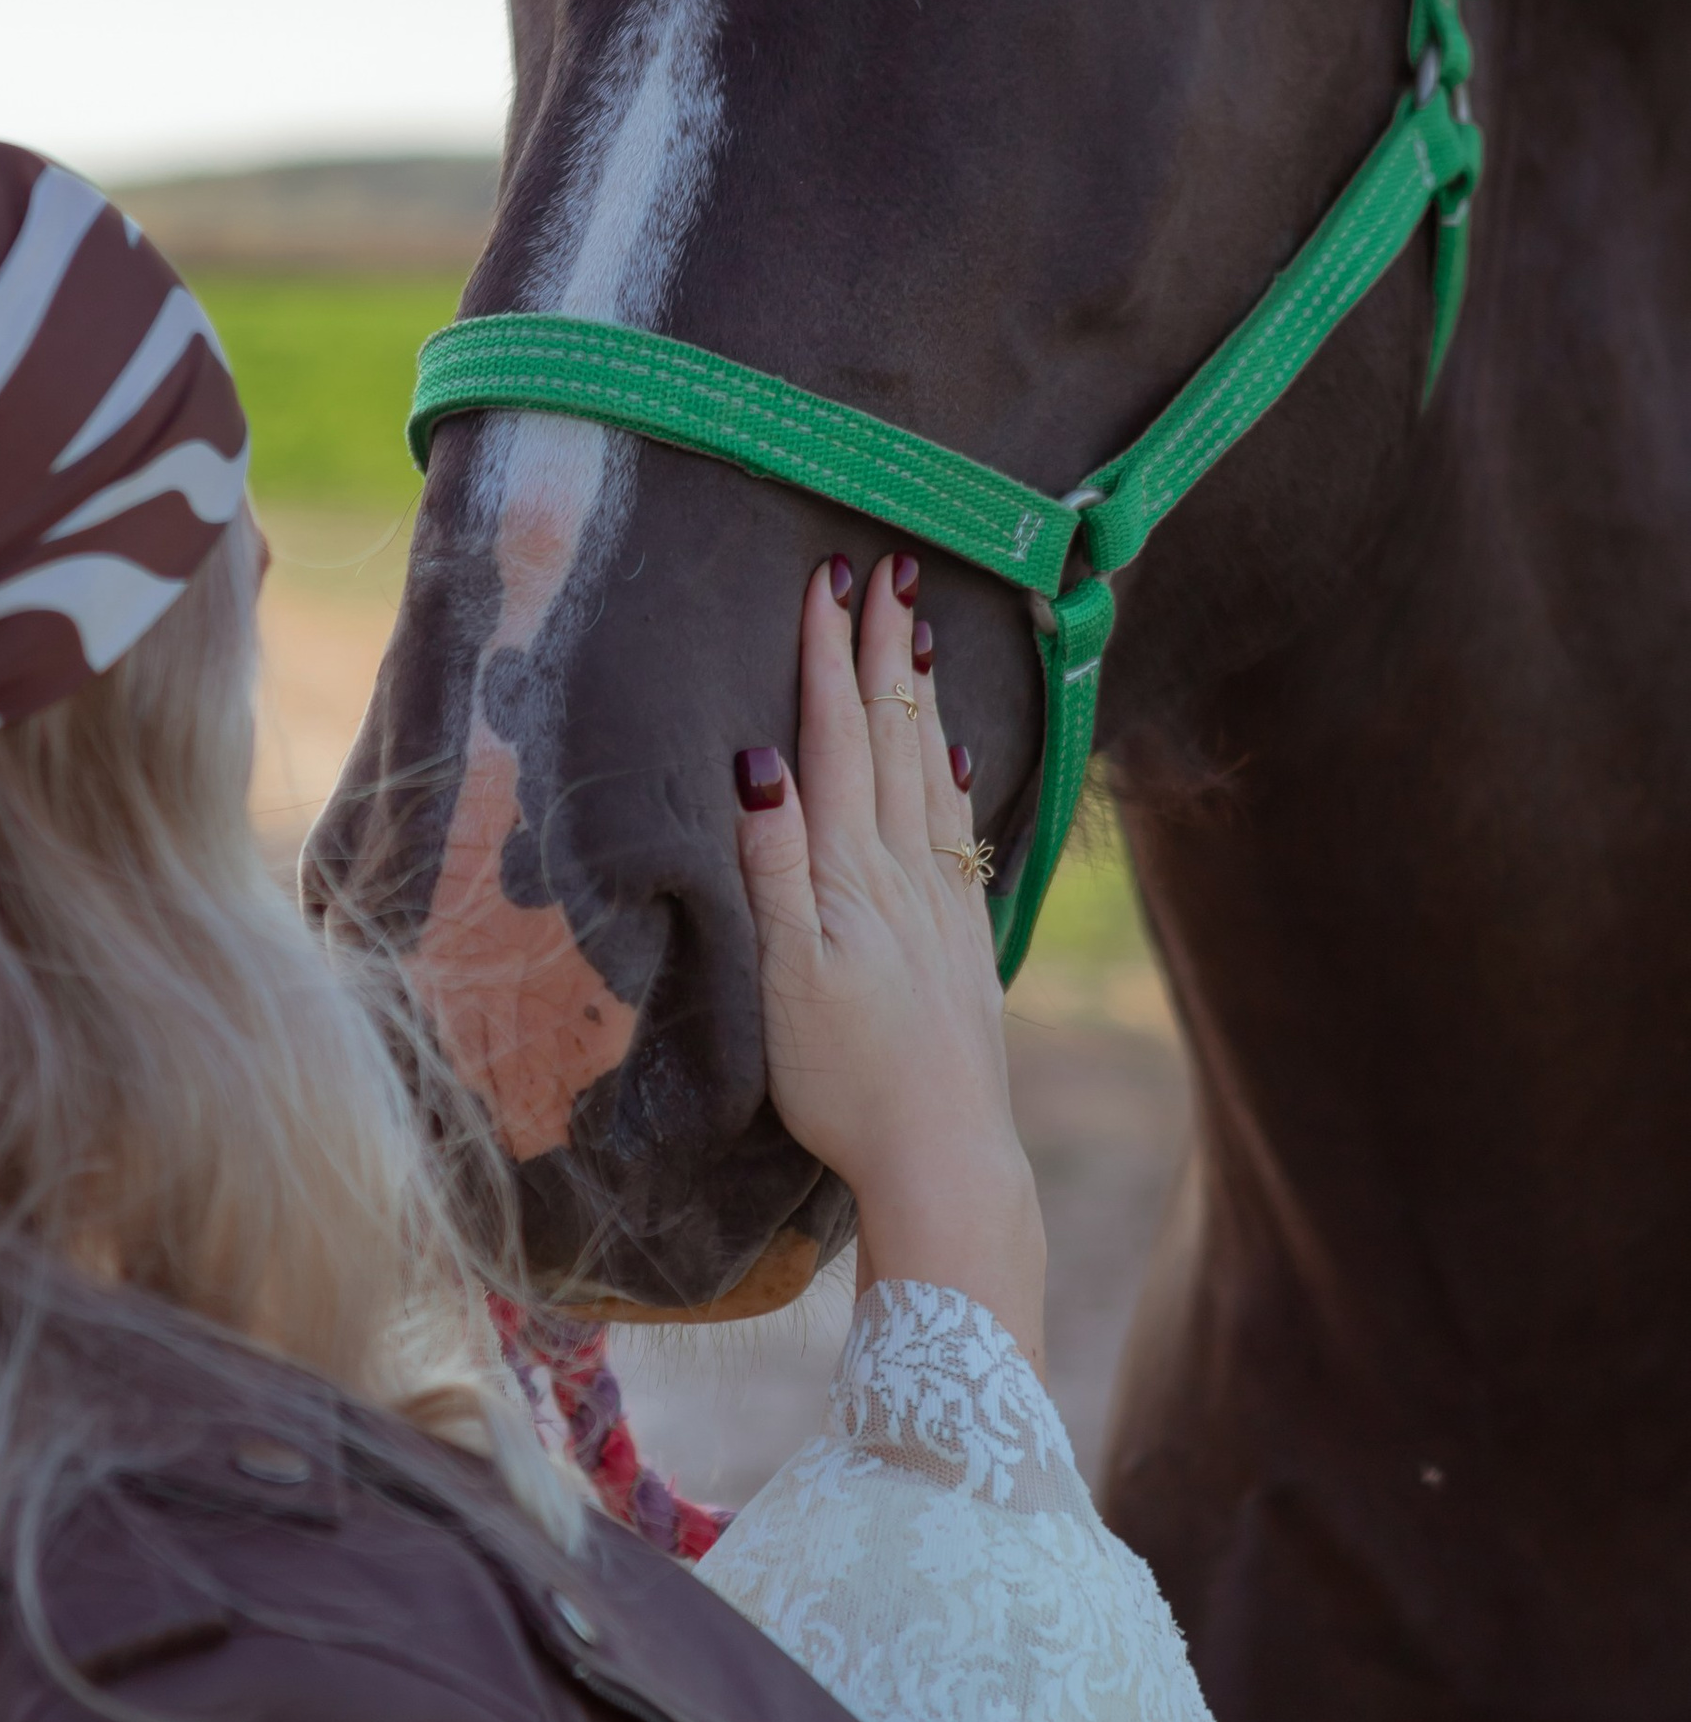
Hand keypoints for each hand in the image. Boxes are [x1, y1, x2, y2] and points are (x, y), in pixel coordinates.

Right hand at [731, 554, 1045, 1363]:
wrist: (943, 1153)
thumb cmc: (844, 1080)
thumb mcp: (785, 974)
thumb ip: (773, 865)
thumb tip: (758, 761)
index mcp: (849, 874)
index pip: (835, 739)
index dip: (830, 656)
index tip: (828, 578)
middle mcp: (903, 874)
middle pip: (890, 739)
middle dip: (884, 651)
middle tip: (890, 567)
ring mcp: (940, 905)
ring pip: (927, 775)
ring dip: (919, 699)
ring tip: (920, 634)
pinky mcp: (962, 943)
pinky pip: (957, 832)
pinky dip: (951, 778)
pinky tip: (953, 758)